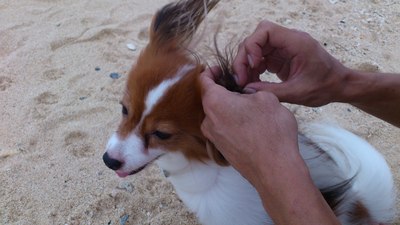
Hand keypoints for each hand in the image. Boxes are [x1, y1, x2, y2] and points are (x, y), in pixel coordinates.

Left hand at [200, 67, 339, 224]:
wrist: (274, 168)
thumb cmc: (271, 131)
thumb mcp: (266, 98)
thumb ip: (251, 91)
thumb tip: (246, 94)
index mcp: (215, 102)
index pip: (203, 80)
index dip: (211, 72)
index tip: (219, 69)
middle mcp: (208, 120)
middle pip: (210, 99)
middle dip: (223, 91)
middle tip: (239, 87)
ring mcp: (213, 137)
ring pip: (217, 115)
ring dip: (228, 108)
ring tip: (247, 106)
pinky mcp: (221, 149)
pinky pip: (222, 129)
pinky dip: (231, 122)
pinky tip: (248, 123)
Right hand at [233, 20, 349, 106]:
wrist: (339, 86)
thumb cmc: (325, 87)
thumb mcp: (298, 93)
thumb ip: (271, 91)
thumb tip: (246, 90)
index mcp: (297, 42)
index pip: (265, 30)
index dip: (252, 45)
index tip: (252, 65)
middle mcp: (288, 41)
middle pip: (256, 38)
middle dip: (245, 57)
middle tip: (241, 79)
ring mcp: (283, 48)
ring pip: (255, 48)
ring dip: (247, 65)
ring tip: (245, 84)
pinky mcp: (280, 58)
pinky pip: (260, 58)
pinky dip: (253, 70)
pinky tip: (252, 83)